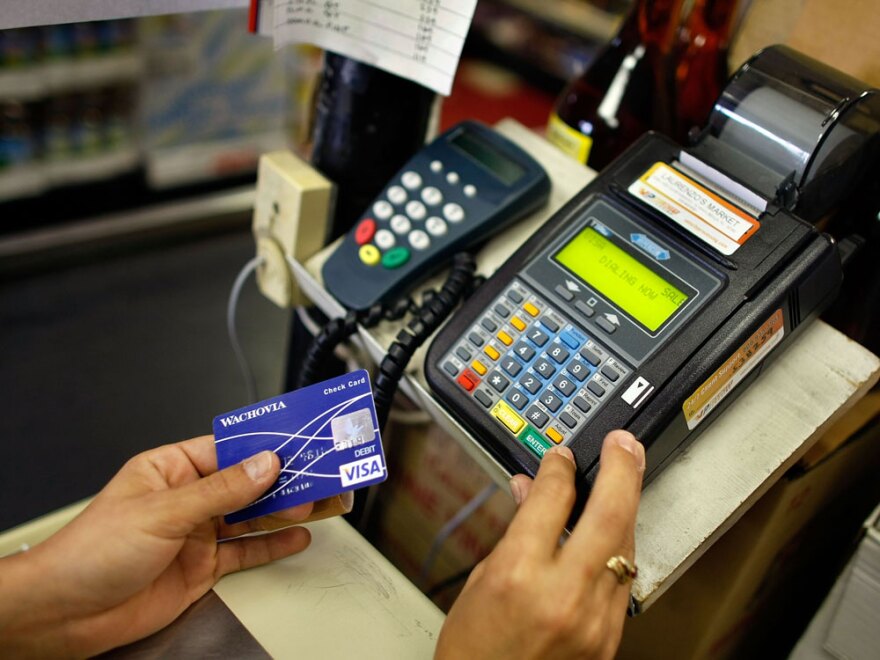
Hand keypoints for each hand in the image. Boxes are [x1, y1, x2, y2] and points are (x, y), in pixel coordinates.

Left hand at [0, 435, 313, 656]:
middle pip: (248, 482)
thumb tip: (264, 464)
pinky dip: (274, 544)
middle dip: (286, 479)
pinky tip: (298, 536)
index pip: (229, 448)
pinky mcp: (202, 567)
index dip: (266, 444)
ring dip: (286, 510)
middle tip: (323, 474)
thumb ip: (221, 491)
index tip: (299, 438)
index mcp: (172, 469)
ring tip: (321, 502)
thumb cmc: (90, 551)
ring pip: (253, 516)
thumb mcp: (162, 512)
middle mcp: (188, 498)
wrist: (66, 614)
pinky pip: (246, 551)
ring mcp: (197, 533)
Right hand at [435, 430, 644, 659]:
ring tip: (623, 479)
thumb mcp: (482, 579)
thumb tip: (530, 491)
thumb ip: (516, 532)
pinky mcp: (608, 638)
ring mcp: (593, 619)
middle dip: (621, 469)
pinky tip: (613, 530)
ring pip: (626, 544)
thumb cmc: (474, 650)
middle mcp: (563, 594)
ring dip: (626, 506)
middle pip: (609, 512)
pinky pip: (623, 580)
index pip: (552, 499)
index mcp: (520, 574)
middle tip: (623, 445)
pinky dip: (619, 547)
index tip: (561, 456)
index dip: (559, 467)